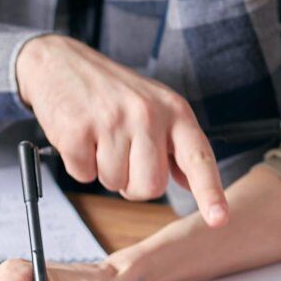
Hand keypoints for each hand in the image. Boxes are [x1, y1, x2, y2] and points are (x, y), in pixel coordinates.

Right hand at [16, 34, 227, 225]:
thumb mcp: (155, 106)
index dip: (210, 192)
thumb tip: (190, 183)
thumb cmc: (112, 91)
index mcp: (174, 111)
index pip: (198, 157)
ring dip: (104, 171)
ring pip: (115, 184)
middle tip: (122, 155)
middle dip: (133, 184)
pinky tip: (81, 136)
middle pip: (151, 186)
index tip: (219, 219)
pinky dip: (79, 165)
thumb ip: (175, 144)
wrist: (60, 62)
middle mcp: (148, 114)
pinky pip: (84, 176)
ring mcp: (112, 121)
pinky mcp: (78, 129)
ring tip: (100, 138)